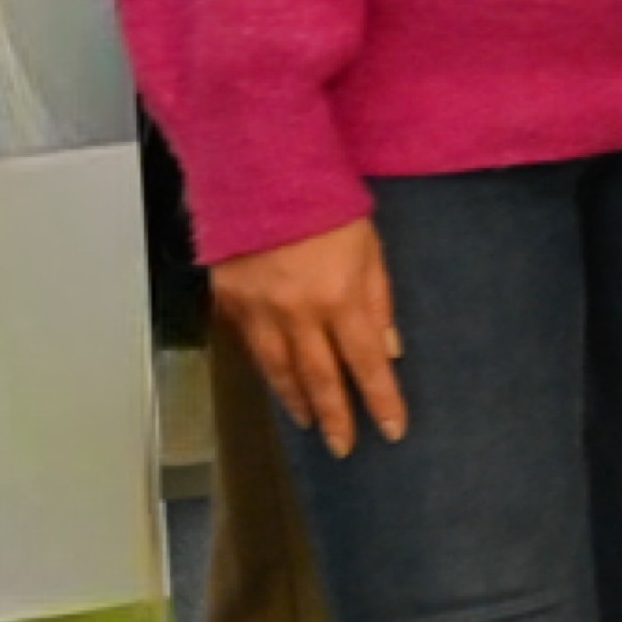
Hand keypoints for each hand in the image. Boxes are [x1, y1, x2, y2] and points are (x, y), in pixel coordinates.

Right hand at [211, 218, 403, 456]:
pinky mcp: (230, 300)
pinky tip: (277, 383)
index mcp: (340, 298)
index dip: (381, 400)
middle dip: (336, 416)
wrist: (262, 175)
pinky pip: (251, 346)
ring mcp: (258, 309)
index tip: (392, 430)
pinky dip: (266, 370)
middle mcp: (297, 312)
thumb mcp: (371, 250)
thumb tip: (390, 350)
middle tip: (344, 446)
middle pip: (320, 378)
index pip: (367, 364)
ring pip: (279, 370)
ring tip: (310, 424)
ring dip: (297, 401)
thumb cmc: (327, 206)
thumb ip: (380, 302)